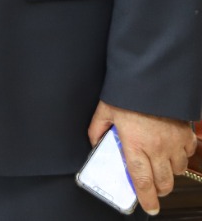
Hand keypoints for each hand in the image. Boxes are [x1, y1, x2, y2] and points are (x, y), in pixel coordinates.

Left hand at [88, 100, 195, 214]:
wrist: (152, 77)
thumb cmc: (127, 94)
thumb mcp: (104, 110)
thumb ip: (97, 129)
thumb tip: (95, 143)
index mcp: (135, 145)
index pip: (142, 181)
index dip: (146, 198)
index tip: (149, 207)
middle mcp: (157, 148)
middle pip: (163, 182)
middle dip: (158, 190)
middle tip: (152, 188)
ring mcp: (174, 143)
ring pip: (177, 171)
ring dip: (169, 173)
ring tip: (159, 166)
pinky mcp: (185, 134)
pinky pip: (188, 154)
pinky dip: (181, 157)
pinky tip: (170, 150)